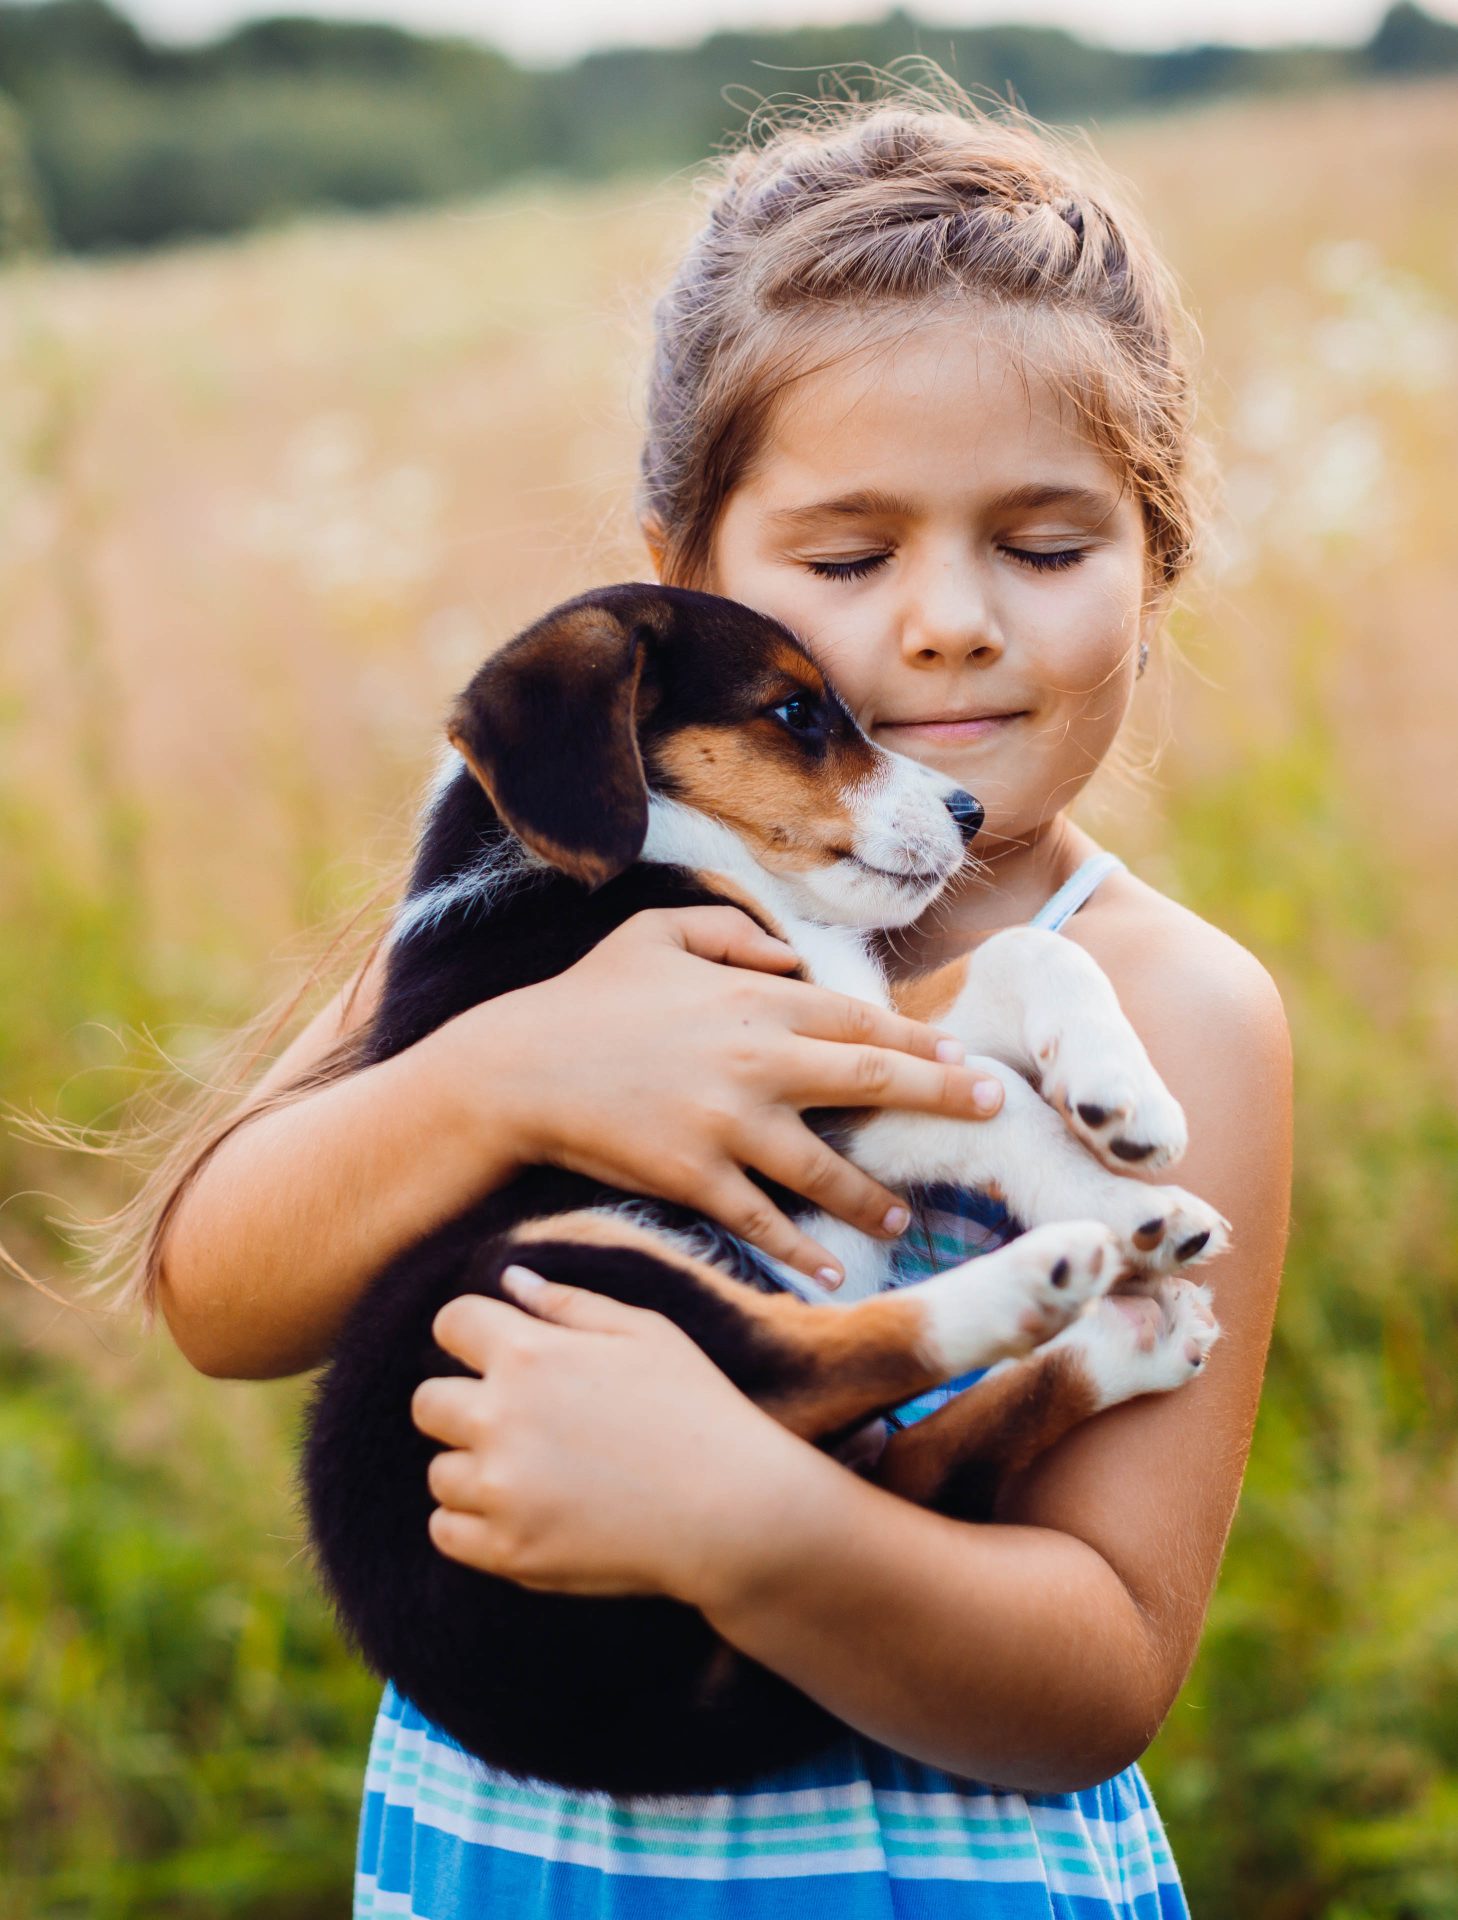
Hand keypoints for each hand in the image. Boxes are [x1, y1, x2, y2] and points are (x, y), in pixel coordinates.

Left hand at [412, 1267, 808, 1603]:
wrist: (733, 1511)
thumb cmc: (698, 1410)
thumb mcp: (646, 1333)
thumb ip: (569, 1303)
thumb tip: (509, 1279)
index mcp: (529, 1355)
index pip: (451, 1324)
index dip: (473, 1333)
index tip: (498, 1352)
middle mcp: (500, 1419)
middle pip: (427, 1402)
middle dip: (465, 1403)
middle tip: (519, 1420)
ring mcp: (500, 1490)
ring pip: (439, 1472)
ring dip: (474, 1468)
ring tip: (534, 1472)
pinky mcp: (507, 1551)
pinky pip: (446, 1530)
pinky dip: (471, 1523)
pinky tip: (520, 1511)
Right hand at [437, 906, 1002, 1287]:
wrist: (516, 1068)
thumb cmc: (587, 998)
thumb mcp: (656, 933)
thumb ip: (732, 931)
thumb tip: (790, 954)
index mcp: (753, 997)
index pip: (860, 1020)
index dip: (921, 1042)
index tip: (966, 1060)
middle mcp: (755, 1059)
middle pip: (871, 1081)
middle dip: (942, 1096)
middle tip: (993, 1111)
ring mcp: (727, 1122)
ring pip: (827, 1168)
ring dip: (874, 1196)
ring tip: (902, 1217)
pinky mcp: (694, 1176)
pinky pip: (763, 1220)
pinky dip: (800, 1250)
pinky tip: (829, 1273)